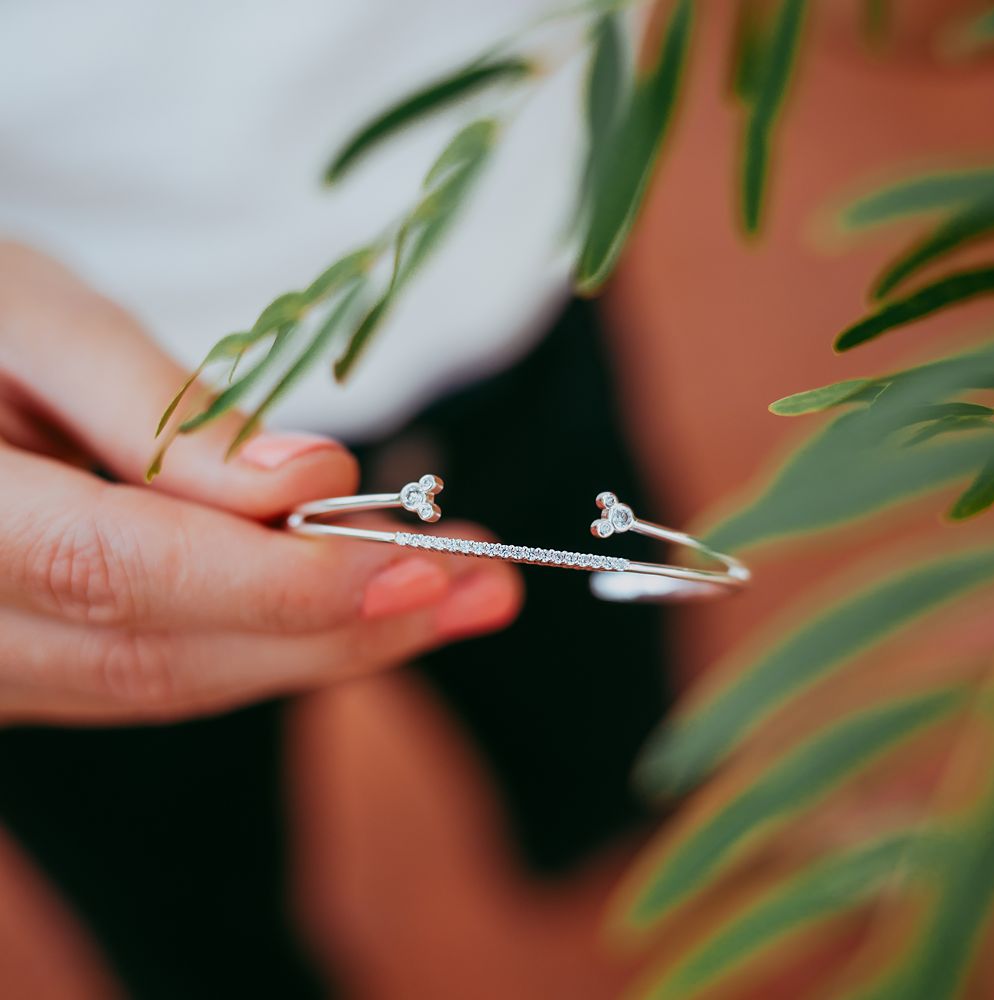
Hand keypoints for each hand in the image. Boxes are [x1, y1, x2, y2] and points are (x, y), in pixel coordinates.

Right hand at [0, 243, 520, 723]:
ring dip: (331, 645)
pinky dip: (278, 640)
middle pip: (168, 655)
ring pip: (177, 679)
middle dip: (341, 629)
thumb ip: (162, 413)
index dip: (276, 581)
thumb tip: (306, 482)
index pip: (118, 573)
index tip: (417, 564)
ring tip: (458, 595)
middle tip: (485, 588)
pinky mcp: (36, 667)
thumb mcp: (36, 317)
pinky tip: (365, 604)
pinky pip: (167, 669)